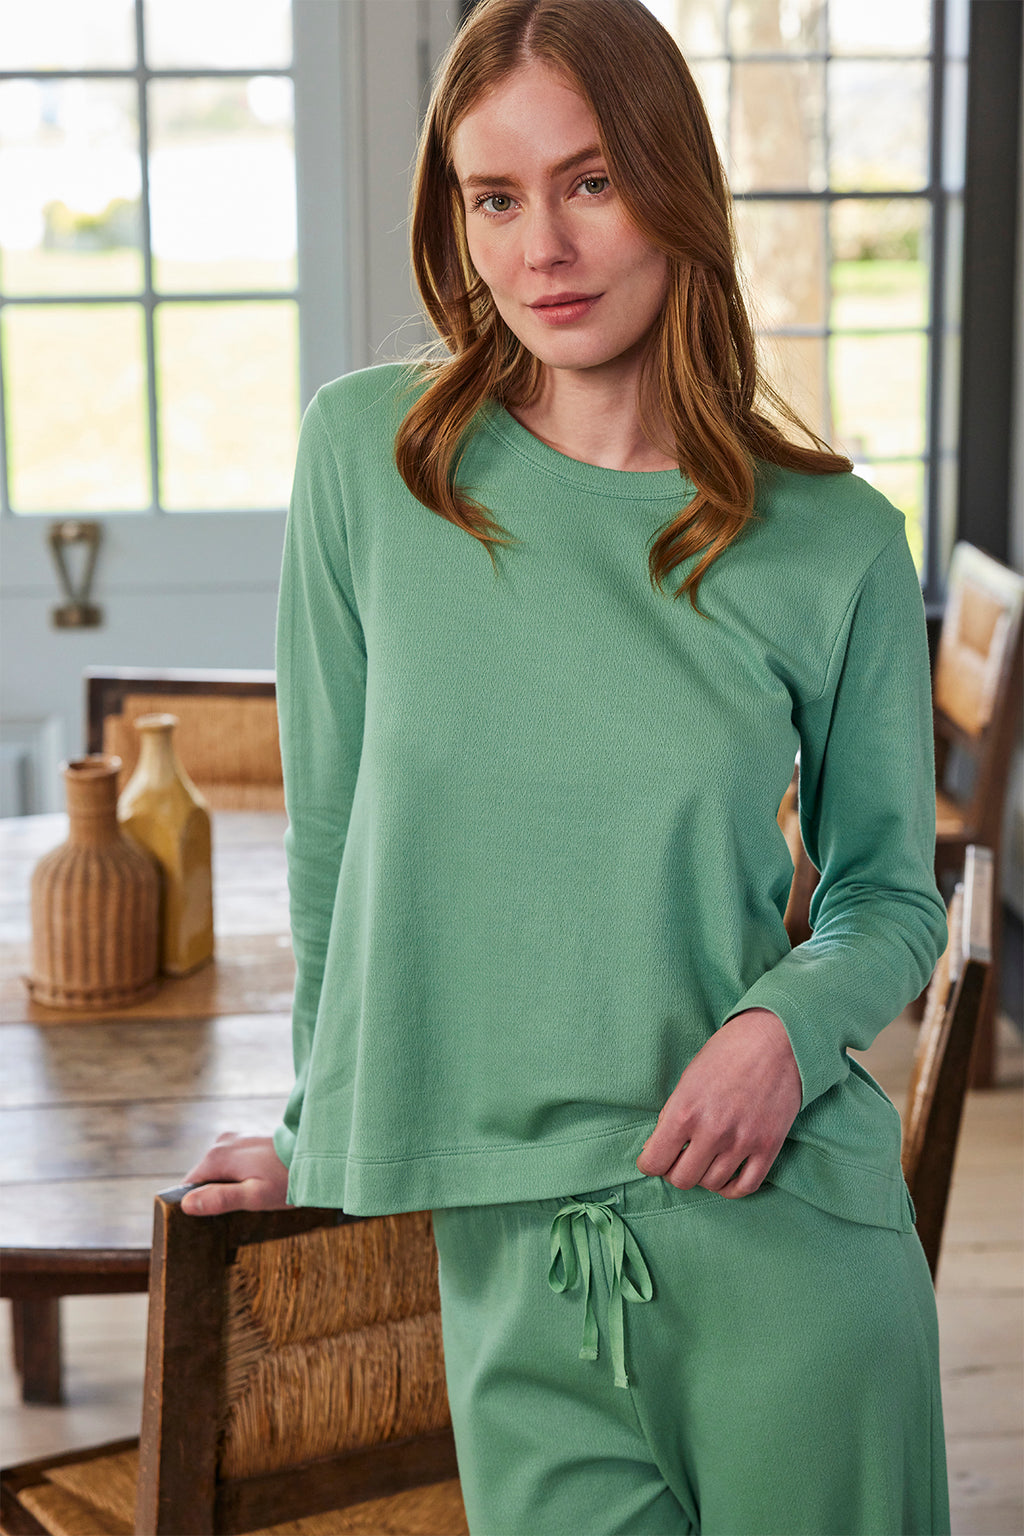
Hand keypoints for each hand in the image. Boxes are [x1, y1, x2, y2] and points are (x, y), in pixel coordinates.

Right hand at [180, 1132, 289, 1215]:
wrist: (318, 1152)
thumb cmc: (288, 1178)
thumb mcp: (255, 1196)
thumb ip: (220, 1199)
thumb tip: (187, 1204)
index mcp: (217, 1156)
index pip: (189, 1186)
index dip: (198, 1204)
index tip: (214, 1217)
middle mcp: (221, 1141)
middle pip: (205, 1177)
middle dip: (217, 1194)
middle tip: (240, 1208)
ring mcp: (236, 1137)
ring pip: (220, 1169)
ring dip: (230, 1184)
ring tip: (254, 1194)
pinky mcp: (248, 1137)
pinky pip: (233, 1160)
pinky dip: (240, 1173)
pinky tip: (259, 1181)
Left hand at [636, 1009, 801, 1197]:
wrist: (775, 1040)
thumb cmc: (727, 1053)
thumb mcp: (688, 1079)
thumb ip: (671, 1116)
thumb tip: (655, 1148)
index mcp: (685, 1111)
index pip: (654, 1163)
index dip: (649, 1163)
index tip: (654, 1158)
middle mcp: (712, 1132)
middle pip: (682, 1179)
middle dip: (675, 1171)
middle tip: (679, 1158)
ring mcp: (742, 1142)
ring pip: (712, 1184)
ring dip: (703, 1176)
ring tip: (704, 1159)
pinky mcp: (768, 1147)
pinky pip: (745, 1187)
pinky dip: (731, 1188)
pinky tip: (725, 1176)